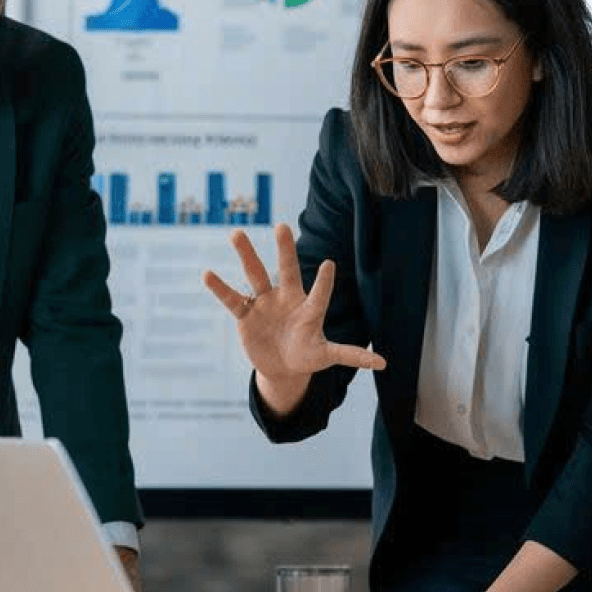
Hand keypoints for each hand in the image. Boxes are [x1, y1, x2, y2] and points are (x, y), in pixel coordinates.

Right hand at [203, 224, 384, 399]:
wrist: (282, 365)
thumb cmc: (308, 354)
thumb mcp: (327, 356)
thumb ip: (351, 356)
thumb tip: (384, 364)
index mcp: (309, 308)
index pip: (318, 294)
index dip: (324, 282)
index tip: (329, 264)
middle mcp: (287, 299)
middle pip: (286, 270)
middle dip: (284, 249)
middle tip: (282, 225)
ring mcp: (265, 304)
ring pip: (255, 275)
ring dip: (246, 255)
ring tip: (236, 234)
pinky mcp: (245, 315)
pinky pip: (232, 299)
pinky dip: (220, 288)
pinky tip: (207, 274)